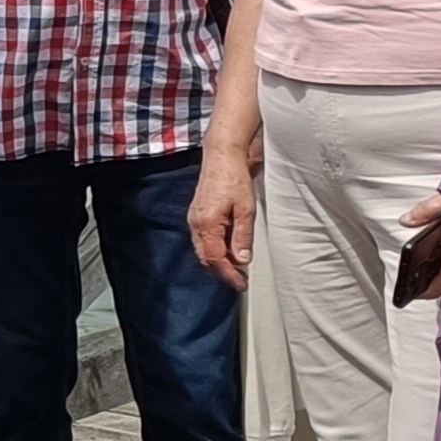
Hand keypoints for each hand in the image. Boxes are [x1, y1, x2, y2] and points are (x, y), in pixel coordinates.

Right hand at [187, 150, 256, 290]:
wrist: (222, 156)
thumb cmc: (234, 178)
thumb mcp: (245, 210)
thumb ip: (243, 236)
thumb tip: (243, 259)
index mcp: (207, 225)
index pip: (216, 259)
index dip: (228, 275)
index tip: (241, 284)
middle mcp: (196, 224)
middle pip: (206, 258)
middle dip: (223, 271)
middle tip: (240, 279)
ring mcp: (194, 219)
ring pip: (203, 250)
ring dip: (219, 261)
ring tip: (236, 267)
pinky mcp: (197, 214)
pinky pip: (202, 240)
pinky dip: (214, 249)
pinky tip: (227, 249)